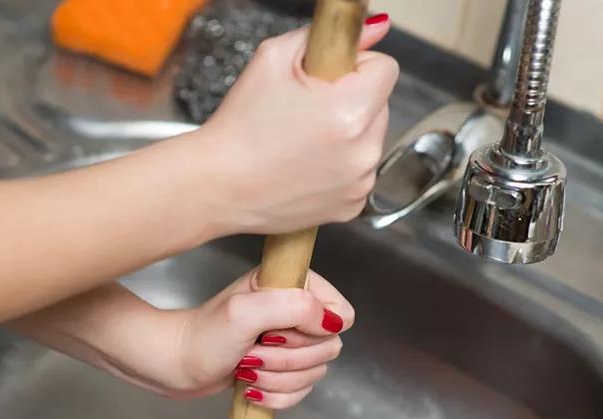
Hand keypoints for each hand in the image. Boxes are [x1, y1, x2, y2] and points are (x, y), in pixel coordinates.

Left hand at [169, 269, 353, 408]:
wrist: (174, 365)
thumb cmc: (201, 336)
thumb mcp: (244, 313)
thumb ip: (293, 306)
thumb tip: (332, 322)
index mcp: (292, 285)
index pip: (341, 312)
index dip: (316, 331)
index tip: (276, 333)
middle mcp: (295, 311)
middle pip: (329, 348)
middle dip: (288, 359)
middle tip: (252, 352)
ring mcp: (289, 342)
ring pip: (316, 373)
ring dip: (279, 378)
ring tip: (246, 367)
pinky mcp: (281, 368)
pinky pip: (302, 391)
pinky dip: (277, 395)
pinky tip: (251, 387)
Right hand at [196, 16, 397, 234]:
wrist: (217, 186)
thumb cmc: (239, 127)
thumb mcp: (274, 59)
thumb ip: (326, 37)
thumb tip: (373, 28)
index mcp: (350, 110)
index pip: (385, 68)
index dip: (354, 67)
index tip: (326, 78)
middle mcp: (363, 152)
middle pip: (380, 106)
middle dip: (351, 101)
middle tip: (305, 112)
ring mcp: (359, 184)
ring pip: (369, 140)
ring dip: (347, 136)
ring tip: (300, 142)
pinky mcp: (350, 207)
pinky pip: (358, 173)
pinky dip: (338, 168)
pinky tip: (304, 168)